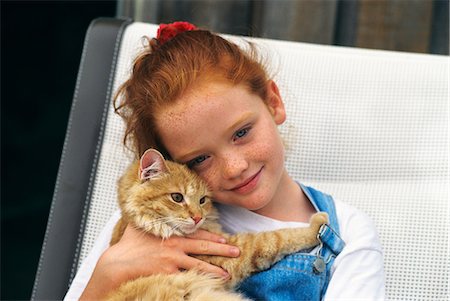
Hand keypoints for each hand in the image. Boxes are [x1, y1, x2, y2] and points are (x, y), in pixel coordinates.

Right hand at [80, 225, 239, 299]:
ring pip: (199, 265)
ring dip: (215, 270)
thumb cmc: (128, 245)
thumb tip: (150, 206)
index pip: (198, 233)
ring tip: (227, 274)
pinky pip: (188, 278)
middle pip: (204, 247)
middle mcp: (176, 246)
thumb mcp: (142, 225)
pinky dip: (199, 281)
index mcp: (172, 233)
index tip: (224, 239)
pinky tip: (209, 285)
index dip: (213, 236)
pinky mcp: (169, 274)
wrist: (117, 263)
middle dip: (222, 250)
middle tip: (236, 252)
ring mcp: (173, 261)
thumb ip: (151, 218)